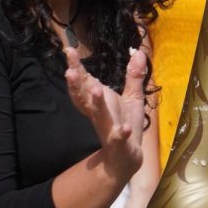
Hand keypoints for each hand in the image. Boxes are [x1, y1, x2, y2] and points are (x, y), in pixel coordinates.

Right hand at [65, 47, 146, 183]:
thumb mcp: (132, 97)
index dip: (76, 68)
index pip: (85, 82)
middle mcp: (99, 114)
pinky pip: (119, 137)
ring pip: (100, 115)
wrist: (125, 158)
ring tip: (96, 89)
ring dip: (97, 103)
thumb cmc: (126, 124)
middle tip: (69, 71)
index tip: (68, 50)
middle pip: (84, 98)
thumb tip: (139, 52)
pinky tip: (124, 128)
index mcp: (99, 102)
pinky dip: (121, 133)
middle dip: (77, 85)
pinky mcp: (120, 142)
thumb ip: (134, 75)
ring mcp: (108, 128)